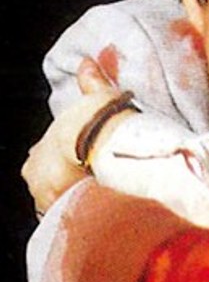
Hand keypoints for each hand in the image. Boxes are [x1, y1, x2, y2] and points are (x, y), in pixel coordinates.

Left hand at [22, 58, 130, 212]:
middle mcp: (35, 178)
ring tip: (98, 200)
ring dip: (74, 201)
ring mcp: (47, 198)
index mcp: (37, 155)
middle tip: (90, 183)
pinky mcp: (65, 213)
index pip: (44, 163)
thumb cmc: (95, 120)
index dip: (62, 162)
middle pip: (48, 187)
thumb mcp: (96, 97)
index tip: (79, 162)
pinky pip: (72, 219)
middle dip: (65, 185)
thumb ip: (91, 83)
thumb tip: (86, 62)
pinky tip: (98, 214)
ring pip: (59, 204)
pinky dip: (82, 217)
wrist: (101, 143)